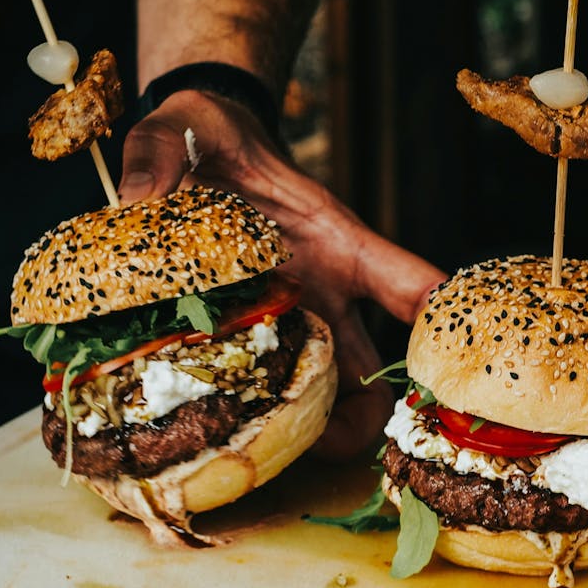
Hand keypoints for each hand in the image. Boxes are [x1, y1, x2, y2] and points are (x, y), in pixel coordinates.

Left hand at [120, 89, 445, 457]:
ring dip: (320, 434)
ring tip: (276, 455)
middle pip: (380, 366)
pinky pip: (276, 393)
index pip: (405, 281)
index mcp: (335, 243)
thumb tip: (138, 204)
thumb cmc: (209, 140)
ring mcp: (298, 323)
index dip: (437, 323)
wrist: (195, 150)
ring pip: (334, 396)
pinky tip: (226, 436)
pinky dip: (267, 422)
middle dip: (369, 419)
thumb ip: (156, 159)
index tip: (449, 361)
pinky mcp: (258, 339)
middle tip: (329, 446)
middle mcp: (327, 294)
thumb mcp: (182, 133)